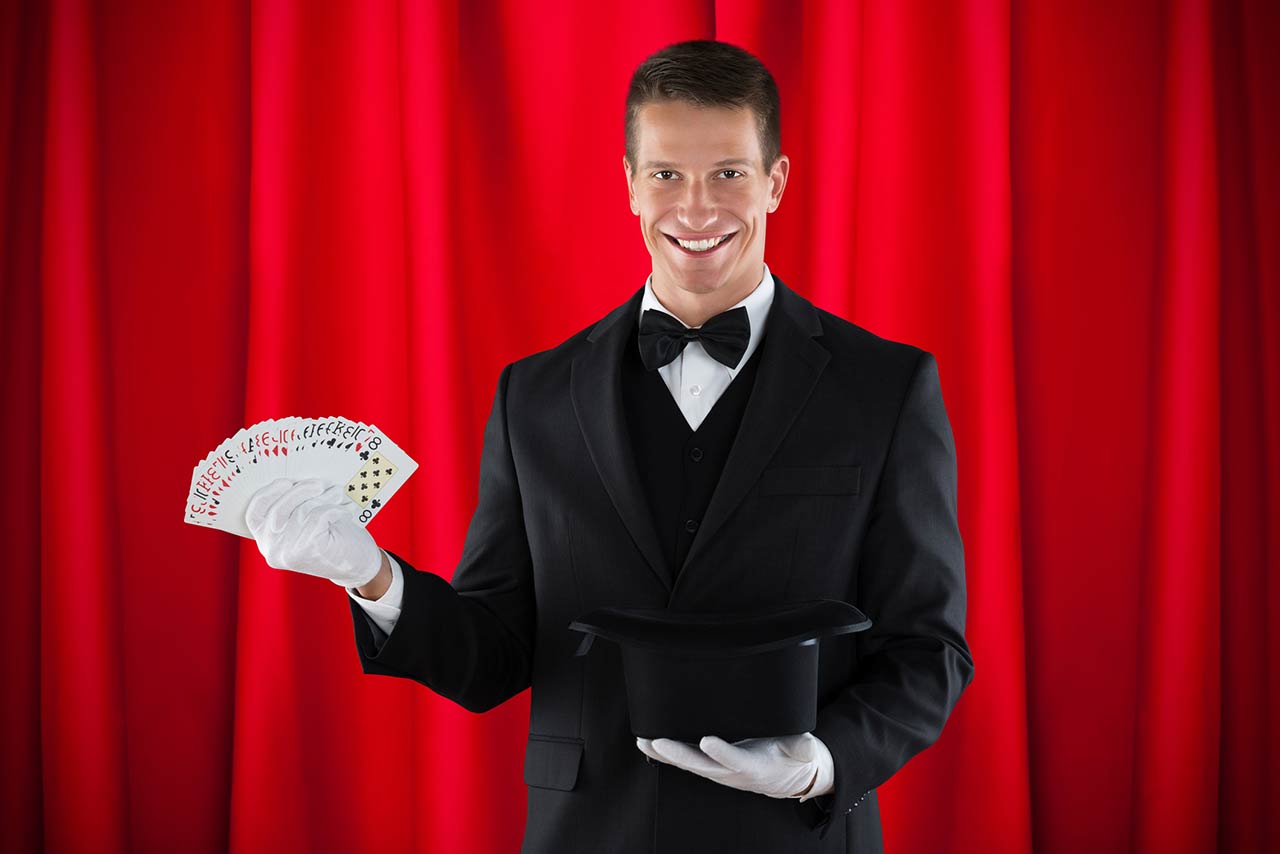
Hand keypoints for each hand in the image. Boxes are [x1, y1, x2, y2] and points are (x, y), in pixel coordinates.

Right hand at [244, 477, 382, 587]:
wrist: (359, 565)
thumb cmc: (332, 537)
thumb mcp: (307, 524)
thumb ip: (292, 509)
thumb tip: (294, 478)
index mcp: (267, 542)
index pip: (254, 514)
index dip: (268, 493)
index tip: (287, 481)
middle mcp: (272, 550)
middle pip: (278, 508)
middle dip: (302, 490)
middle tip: (321, 484)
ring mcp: (289, 552)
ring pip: (302, 510)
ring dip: (324, 498)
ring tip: (337, 495)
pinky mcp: (308, 549)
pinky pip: (318, 515)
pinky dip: (334, 508)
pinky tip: (344, 511)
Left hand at [636, 732, 833, 800]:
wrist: (786, 774)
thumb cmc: (792, 757)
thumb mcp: (802, 751)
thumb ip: (803, 749)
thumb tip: (806, 749)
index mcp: (754, 767)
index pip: (735, 761)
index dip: (721, 753)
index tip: (707, 741)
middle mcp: (731, 772)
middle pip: (702, 765)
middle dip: (678, 754)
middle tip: (659, 742)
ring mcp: (718, 770)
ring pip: (689, 763)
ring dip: (666, 754)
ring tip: (645, 741)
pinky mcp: (711, 765)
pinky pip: (686, 761)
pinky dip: (666, 755)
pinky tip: (648, 744)